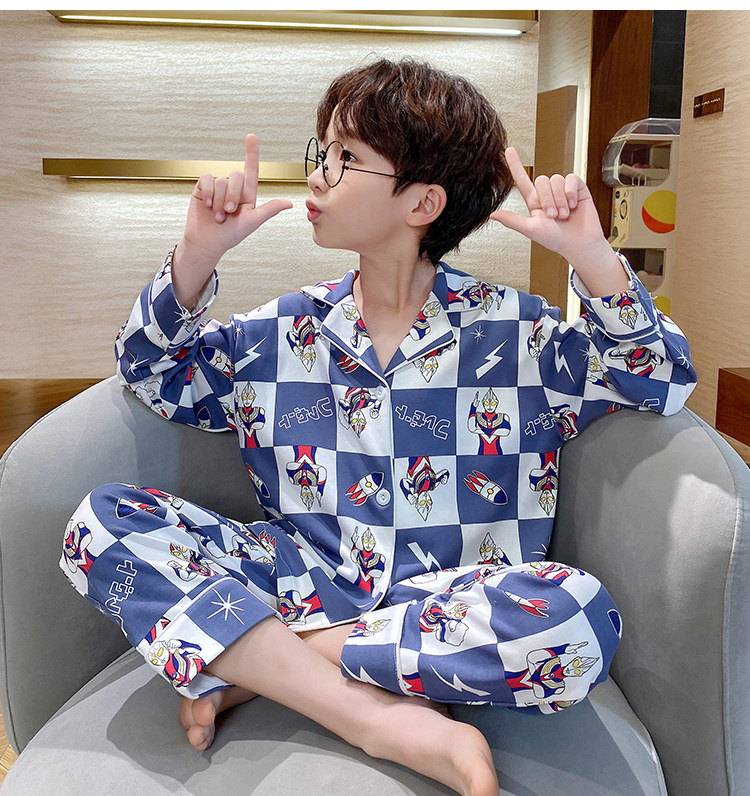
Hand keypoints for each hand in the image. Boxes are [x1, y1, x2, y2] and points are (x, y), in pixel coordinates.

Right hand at [172, 135, 292, 308]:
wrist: (208, 242)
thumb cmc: (231, 235)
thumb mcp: (253, 221)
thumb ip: (270, 209)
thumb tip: (290, 203)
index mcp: (247, 194)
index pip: (251, 170)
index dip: (251, 153)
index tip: (251, 137)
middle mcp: (233, 189)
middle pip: (236, 176)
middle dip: (233, 196)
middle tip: (229, 213)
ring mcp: (217, 188)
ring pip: (221, 180)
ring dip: (220, 201)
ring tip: (218, 216)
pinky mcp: (203, 188)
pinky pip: (207, 179)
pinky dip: (209, 193)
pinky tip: (208, 205)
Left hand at [491, 148, 627, 295]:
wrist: (578, 244)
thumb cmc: (556, 240)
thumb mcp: (531, 229)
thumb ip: (512, 220)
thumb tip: (493, 215)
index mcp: (535, 202)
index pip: (523, 180)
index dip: (515, 165)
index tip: (509, 150)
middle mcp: (548, 194)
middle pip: (541, 180)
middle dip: (547, 199)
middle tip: (554, 216)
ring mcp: (563, 190)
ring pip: (556, 180)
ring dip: (559, 199)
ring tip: (564, 214)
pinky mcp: (577, 188)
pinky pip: (571, 179)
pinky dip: (570, 193)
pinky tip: (573, 205)